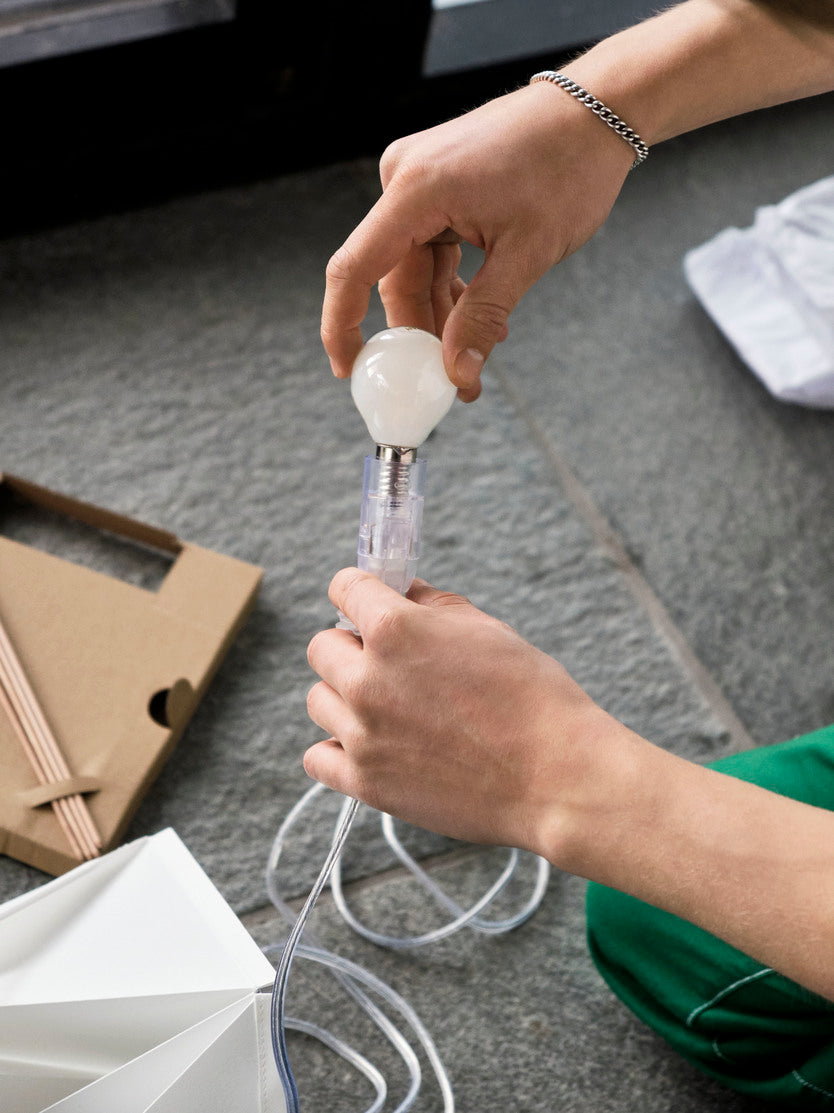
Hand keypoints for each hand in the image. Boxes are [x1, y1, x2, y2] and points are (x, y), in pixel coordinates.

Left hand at [305, 568, 616, 854]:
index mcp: (395, 629)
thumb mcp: (487, 629)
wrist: (556, 777)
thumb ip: (432, 606)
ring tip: (387, 709)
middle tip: (388, 663)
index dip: (359, 591)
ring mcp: (362, 734)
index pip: (344, 588)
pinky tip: (370, 745)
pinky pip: (317, 757)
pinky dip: (337, 750)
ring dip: (344, 697)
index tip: (368, 603)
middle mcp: (367, 678)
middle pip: (322, 646)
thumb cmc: (533, 698)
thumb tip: (402, 592)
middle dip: (351, 647)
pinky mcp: (365, 782)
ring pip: (318, 700)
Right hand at [321, 82, 632, 400]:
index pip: (353, 269)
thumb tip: (457, 375)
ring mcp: (419, 178)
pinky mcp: (437, 183)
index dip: (342, 327)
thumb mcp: (526, 254)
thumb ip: (482, 317)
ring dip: (441, 313)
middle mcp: (405, 178)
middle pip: (392, 277)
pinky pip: (431, 248)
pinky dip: (451, 285)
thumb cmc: (568, 167)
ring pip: (415, 268)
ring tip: (478, 356)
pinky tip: (481, 319)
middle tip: (450, 381)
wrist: (598, 110)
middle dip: (418, 333)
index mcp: (416, 190)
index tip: (350, 371)